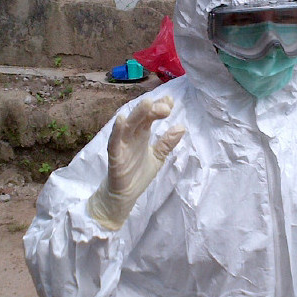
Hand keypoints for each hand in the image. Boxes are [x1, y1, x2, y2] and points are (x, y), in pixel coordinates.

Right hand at [88, 97, 184, 228]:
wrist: (125, 195)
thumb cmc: (138, 174)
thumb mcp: (158, 157)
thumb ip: (167, 143)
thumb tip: (181, 127)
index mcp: (142, 134)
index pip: (150, 116)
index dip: (159, 107)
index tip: (170, 101)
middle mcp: (132, 136)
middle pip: (141, 117)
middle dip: (152, 109)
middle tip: (165, 106)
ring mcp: (122, 144)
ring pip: (129, 125)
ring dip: (137, 114)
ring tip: (147, 103)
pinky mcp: (115, 156)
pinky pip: (115, 141)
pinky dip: (118, 130)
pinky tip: (122, 120)